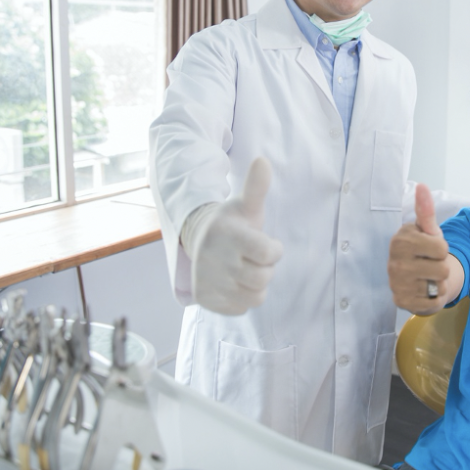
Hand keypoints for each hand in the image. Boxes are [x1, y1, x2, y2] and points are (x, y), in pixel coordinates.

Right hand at [180, 157, 283, 314]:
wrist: (196, 239)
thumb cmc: (231, 223)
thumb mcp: (245, 206)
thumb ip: (257, 187)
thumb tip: (263, 160)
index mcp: (230, 236)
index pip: (270, 255)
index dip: (273, 250)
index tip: (265, 242)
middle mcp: (216, 260)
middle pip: (264, 279)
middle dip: (264, 268)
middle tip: (252, 257)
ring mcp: (209, 282)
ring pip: (254, 297)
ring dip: (255, 285)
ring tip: (243, 268)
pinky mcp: (206, 300)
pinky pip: (241, 308)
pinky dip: (241, 297)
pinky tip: (231, 281)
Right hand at [388, 184, 452, 314]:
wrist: (415, 278)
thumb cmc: (423, 250)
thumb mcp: (426, 230)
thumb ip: (425, 210)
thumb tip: (422, 186)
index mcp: (401, 241)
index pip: (442, 248)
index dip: (442, 249)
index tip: (431, 249)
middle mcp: (395, 263)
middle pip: (442, 269)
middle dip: (441, 268)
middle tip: (429, 265)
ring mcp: (396, 284)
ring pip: (439, 286)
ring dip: (438, 284)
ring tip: (427, 277)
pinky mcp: (401, 302)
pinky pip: (432, 303)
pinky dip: (433, 298)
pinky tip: (423, 290)